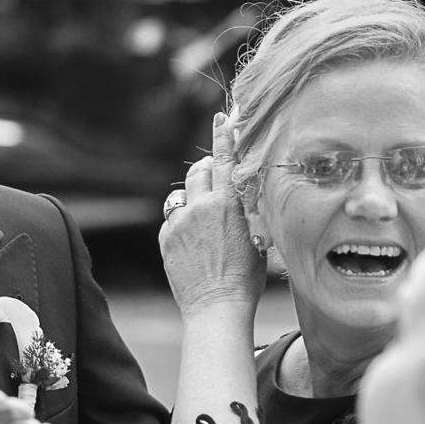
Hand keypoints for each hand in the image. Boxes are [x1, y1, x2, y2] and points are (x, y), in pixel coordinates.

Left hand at [160, 109, 266, 317]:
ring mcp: (180, 223)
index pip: (225, 158)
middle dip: (207, 171)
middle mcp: (201, 207)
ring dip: (192, 198)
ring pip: (181, 194)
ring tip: (203, 218)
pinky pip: (172, 219)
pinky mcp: (166, 238)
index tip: (221, 116)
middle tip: (215, 182)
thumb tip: (245, 194)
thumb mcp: (258, 237)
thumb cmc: (246, 279)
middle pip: (199, 171)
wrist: (216, 307)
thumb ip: (247, 210)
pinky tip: (193, 241)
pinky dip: (181, 222)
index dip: (223, 135)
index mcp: (229, 204)